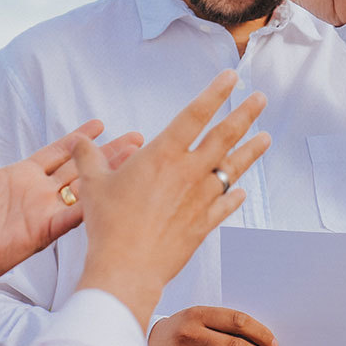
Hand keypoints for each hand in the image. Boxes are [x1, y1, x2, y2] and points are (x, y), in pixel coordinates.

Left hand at [0, 108, 142, 303]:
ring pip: (84, 187)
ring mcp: (44, 212)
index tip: (101, 123)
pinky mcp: (44, 231)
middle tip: (135, 138)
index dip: (79, 138)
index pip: (57, 152)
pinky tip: (114, 190)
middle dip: (107, 152)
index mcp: (20, 174)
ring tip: (135, 158)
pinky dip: (93, 203)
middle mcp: (37, 192)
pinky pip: (74, 215)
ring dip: (109, 173)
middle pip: (80, 167)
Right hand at [73, 71, 270, 329]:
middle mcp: (188, 172)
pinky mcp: (204, 224)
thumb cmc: (108, 224)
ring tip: (266, 137)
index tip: (231, 78)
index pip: (195, 115)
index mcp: (163, 155)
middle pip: (224, 136)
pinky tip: (241, 192)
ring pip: (232, 168)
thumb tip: (80, 141)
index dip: (215, 93)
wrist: (128, 266)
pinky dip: (234, 196)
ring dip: (251, 151)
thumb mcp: (92, 184)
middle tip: (260, 99)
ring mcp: (200, 198)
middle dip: (244, 114)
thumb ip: (89, 157)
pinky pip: (225, 205)